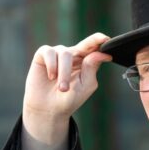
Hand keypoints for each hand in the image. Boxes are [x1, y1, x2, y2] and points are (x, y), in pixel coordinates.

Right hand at [21, 33, 111, 149]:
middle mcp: (72, 55)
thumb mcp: (85, 88)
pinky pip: (47, 52)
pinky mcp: (41, 57)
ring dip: (63, 72)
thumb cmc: (69, 101)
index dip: (99, 40)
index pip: (94, 47)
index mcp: (85, 62)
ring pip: (63, 52)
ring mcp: (56, 55)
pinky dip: (50, 65)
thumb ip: (91, 71)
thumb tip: (100, 54)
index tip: (106, 38)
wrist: (48, 111)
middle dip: (80, 59)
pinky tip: (50, 77)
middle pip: (80, 46)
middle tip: (77, 76)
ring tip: (61, 89)